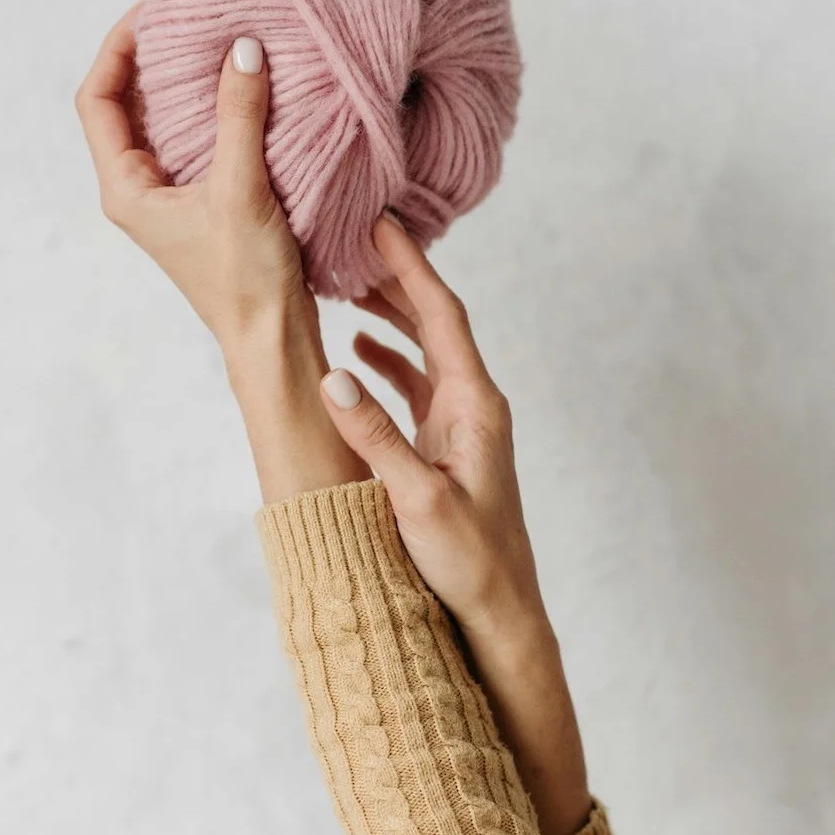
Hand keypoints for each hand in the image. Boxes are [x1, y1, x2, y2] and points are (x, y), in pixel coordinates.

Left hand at [75, 11, 307, 347]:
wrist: (273, 338)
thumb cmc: (246, 278)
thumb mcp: (241, 190)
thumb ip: (239, 117)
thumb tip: (242, 47)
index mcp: (124, 187)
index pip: (96, 99)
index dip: (116, 48)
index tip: (152, 9)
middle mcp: (138, 188)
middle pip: (125, 102)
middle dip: (151, 53)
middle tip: (187, 10)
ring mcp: (170, 195)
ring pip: (163, 119)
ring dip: (184, 78)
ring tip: (216, 35)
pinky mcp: (204, 200)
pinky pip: (197, 137)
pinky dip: (213, 105)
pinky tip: (244, 84)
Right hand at [320, 214, 591, 834]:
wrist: (500, 611)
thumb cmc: (470, 560)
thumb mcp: (417, 500)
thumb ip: (377, 438)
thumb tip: (335, 379)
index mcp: (475, 404)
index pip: (441, 316)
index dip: (411, 267)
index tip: (383, 223)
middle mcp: (472, 404)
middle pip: (433, 322)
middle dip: (395, 279)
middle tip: (354, 242)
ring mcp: (460, 424)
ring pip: (423, 351)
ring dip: (389, 316)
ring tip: (346, 285)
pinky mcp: (445, 447)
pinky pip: (415, 386)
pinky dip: (387, 361)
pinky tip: (358, 354)